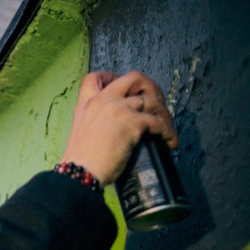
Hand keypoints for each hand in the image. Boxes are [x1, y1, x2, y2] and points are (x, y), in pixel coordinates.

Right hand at [60, 71, 177, 186]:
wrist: (79, 172)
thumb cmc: (80, 161)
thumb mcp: (81, 133)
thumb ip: (96, 123)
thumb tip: (115, 128)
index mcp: (86, 104)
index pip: (96, 78)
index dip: (113, 77)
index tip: (125, 89)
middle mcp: (102, 101)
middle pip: (133, 77)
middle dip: (150, 87)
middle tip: (156, 104)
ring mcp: (118, 109)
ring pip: (151, 100)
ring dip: (164, 113)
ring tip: (167, 127)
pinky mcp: (131, 123)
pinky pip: (158, 122)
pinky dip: (167, 132)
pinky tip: (169, 141)